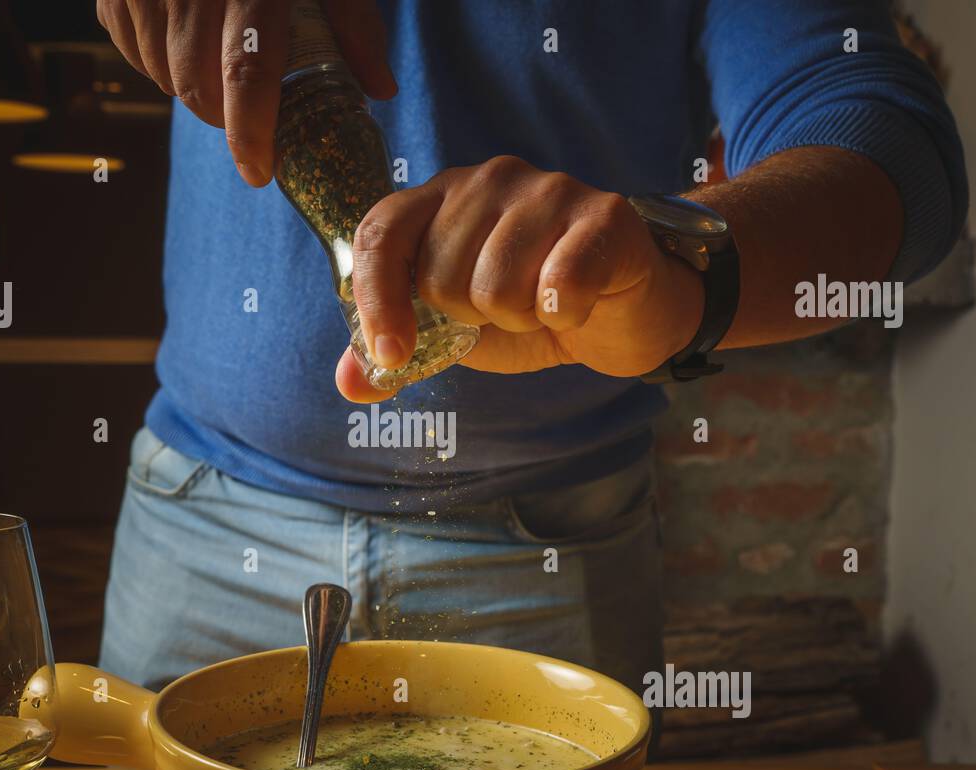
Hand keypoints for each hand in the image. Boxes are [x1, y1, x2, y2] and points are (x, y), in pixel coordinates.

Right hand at [96, 0, 395, 185]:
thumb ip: (355, 25)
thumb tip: (380, 89)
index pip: (246, 70)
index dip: (250, 131)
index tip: (258, 172)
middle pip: (196, 87)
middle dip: (224, 117)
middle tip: (251, 114)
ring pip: (161, 76)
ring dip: (193, 90)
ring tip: (219, 64)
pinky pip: (132, 53)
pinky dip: (159, 63)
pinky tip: (186, 42)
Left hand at [336, 155, 704, 402]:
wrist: (624, 314)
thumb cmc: (532, 312)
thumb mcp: (457, 336)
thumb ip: (404, 350)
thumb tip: (350, 383)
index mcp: (440, 198)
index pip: (381, 233)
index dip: (377, 300)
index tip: (391, 356)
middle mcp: (488, 179)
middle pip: (439, 274)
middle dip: (472, 317)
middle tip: (510, 308)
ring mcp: (548, 189)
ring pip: (496, 287)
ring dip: (521, 319)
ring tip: (543, 304)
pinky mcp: (602, 215)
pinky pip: (558, 286)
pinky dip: (564, 315)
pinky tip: (578, 304)